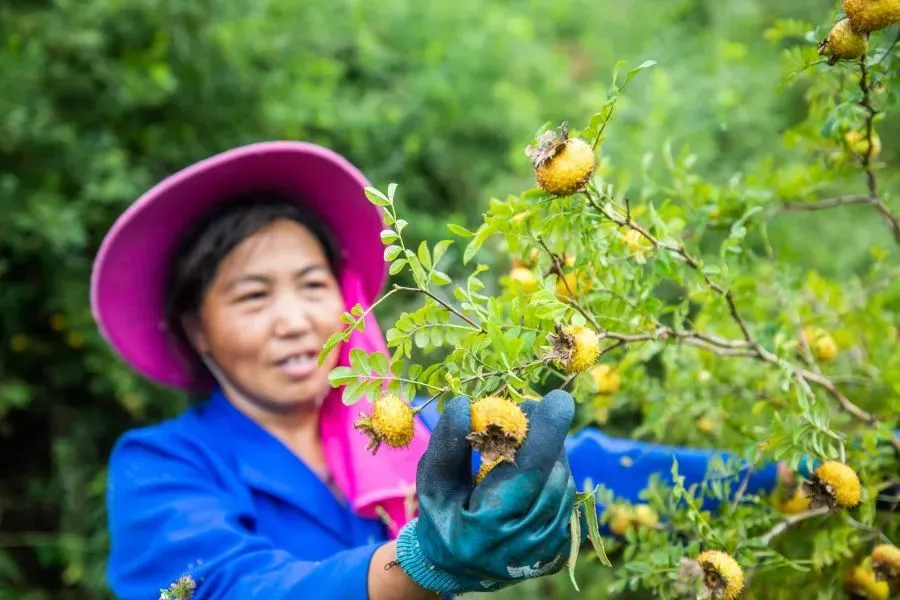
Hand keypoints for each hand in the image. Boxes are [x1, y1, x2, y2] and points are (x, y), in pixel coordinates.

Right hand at [395, 390, 577, 594]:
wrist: (455, 567)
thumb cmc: (442, 515)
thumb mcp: (433, 480)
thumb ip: (448, 444)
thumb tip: (464, 404)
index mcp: (489, 525)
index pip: (529, 470)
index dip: (547, 432)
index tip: (557, 399)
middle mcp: (524, 542)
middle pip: (553, 472)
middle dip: (547, 434)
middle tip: (530, 409)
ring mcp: (546, 550)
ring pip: (564, 482)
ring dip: (550, 453)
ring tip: (525, 441)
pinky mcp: (558, 550)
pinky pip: (566, 498)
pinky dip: (552, 474)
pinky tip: (531, 470)